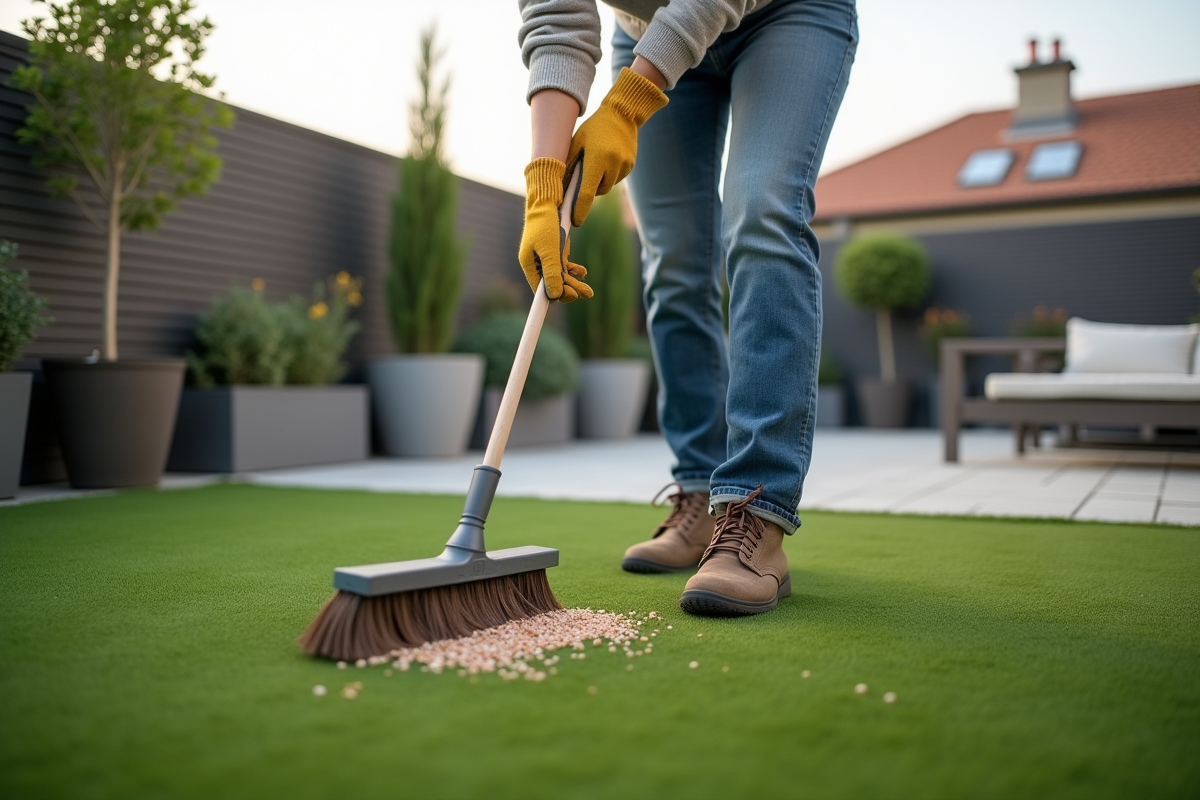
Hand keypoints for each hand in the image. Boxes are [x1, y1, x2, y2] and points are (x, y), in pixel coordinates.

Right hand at [518, 158, 593, 302]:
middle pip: (553, 284)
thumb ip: (553, 272)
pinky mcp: (556, 251)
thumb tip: (555, 295)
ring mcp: (547, 258)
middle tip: (586, 294)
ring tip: (590, 292)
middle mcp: (536, 263)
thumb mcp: (550, 250)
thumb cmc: (546, 223)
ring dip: (575, 283)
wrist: (549, 200)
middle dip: (569, 290)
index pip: (539, 290)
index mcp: (529, 264)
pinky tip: (582, 272)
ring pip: (562, 277)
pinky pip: (565, 267)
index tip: (555, 311)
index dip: (549, 300)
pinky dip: (574, 271)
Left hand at [566, 67, 667, 226]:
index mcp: (597, 159)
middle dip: (589, 189)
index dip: (580, 209)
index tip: (574, 221)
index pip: (587, 192)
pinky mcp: (631, 166)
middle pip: (598, 191)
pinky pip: (616, 178)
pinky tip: (607, 158)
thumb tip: (561, 189)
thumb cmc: (594, 128)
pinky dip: (609, 174)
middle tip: (582, 178)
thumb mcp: (577, 143)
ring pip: (607, 186)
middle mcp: (613, 165)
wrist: (622, 114)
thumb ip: (569, 166)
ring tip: (596, 162)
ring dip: (599, 181)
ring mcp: (624, 166)